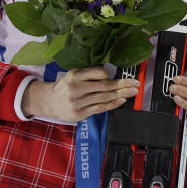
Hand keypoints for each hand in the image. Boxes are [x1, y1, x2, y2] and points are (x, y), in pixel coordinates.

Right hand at [21, 66, 137, 121]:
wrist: (50, 102)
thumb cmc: (66, 85)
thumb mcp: (74, 74)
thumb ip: (90, 73)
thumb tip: (110, 74)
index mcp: (74, 75)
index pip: (97, 73)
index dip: (109, 74)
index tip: (120, 75)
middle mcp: (74, 89)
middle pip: (104, 86)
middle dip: (122, 85)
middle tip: (136, 83)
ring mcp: (76, 103)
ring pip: (103, 98)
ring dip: (121, 95)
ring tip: (133, 92)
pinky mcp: (79, 114)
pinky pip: (99, 108)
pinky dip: (112, 104)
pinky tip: (121, 100)